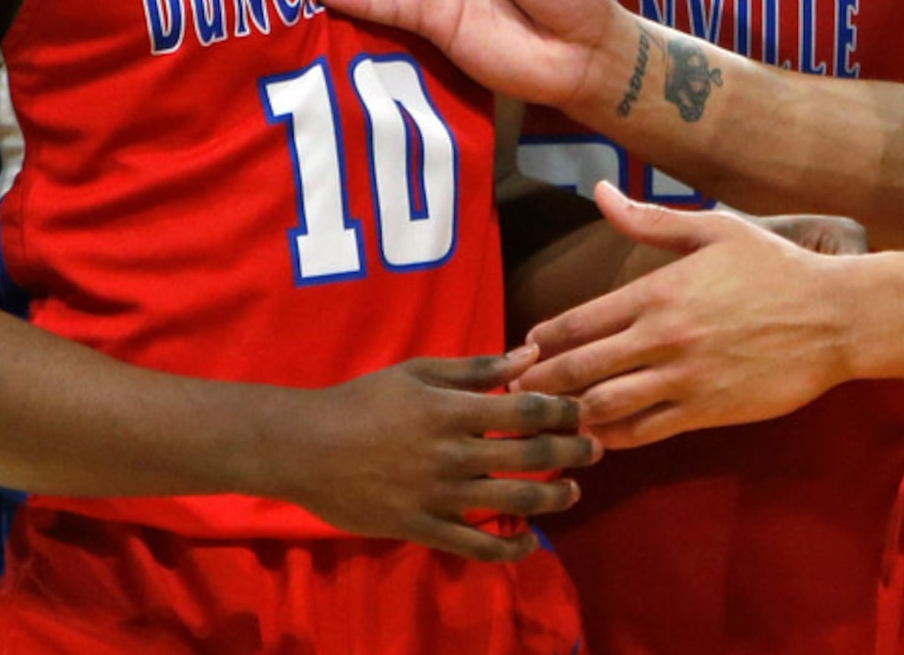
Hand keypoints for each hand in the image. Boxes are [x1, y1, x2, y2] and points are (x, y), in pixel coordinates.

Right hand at [267, 347, 597, 560]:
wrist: (308, 447)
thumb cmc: (365, 400)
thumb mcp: (419, 371)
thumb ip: (477, 368)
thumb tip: (529, 355)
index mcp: (451, 410)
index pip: (523, 411)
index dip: (560, 411)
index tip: (582, 410)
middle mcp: (452, 455)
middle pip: (527, 457)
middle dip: (569, 453)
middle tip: (596, 449)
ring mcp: (438, 496)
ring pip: (510, 503)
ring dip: (551, 498)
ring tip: (573, 492)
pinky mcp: (422, 528)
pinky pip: (475, 547)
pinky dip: (509, 549)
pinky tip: (531, 542)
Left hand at [513, 182, 848, 448]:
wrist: (833, 318)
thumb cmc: (774, 267)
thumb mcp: (715, 229)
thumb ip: (650, 219)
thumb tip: (601, 191)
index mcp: (659, 291)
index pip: (580, 321)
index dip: (543, 339)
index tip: (524, 348)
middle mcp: (663, 338)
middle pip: (580, 369)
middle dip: (540, 382)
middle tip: (514, 390)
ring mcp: (684, 380)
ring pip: (605, 408)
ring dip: (567, 414)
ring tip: (544, 418)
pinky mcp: (706, 413)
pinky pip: (645, 432)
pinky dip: (612, 437)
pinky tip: (595, 437)